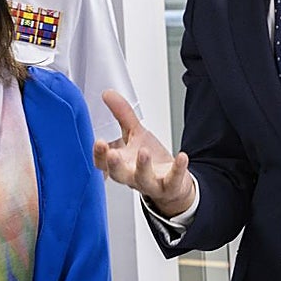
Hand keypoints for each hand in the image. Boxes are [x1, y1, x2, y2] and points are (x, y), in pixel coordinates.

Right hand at [94, 90, 194, 217]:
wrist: (171, 183)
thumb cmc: (150, 160)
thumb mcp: (135, 134)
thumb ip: (121, 115)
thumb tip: (108, 94)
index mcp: (121, 163)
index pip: (102, 162)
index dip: (99, 154)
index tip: (99, 142)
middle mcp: (132, 176)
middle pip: (118, 174)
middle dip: (114, 165)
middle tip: (112, 154)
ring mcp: (151, 183)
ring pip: (143, 179)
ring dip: (142, 166)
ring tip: (143, 152)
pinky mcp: (170, 186)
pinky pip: (173, 180)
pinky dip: (177, 169)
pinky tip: (181, 157)